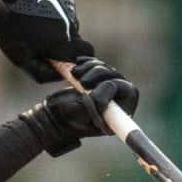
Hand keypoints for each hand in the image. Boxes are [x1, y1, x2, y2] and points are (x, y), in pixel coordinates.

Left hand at [0, 0, 94, 82]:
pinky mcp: (66, 2)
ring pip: (73, 31)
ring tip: (41, 32)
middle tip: (52, 51)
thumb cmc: (11, 30)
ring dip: (63, 36)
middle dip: (71, 52)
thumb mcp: (22, 59)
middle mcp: (70, 27)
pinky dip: (60, 22)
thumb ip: (43, 73)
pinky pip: (68, 18)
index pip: (85, 59)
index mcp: (61, 43)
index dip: (79, 65)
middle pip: (81, 46)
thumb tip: (60, 75)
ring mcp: (70, 12)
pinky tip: (43, 19)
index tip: (66, 66)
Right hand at [18, 58, 137, 156]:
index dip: (114, 86)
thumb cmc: (66, 118)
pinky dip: (88, 63)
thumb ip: (96, 102)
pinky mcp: (98, 81)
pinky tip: (77, 64)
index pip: (129, 92)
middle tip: (81, 81)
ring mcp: (109, 91)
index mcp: (118, 116)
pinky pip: (99, 65)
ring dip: (91, 68)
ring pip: (108, 69)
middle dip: (99, 74)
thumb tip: (110, 86)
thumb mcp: (80, 112)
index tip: (93, 88)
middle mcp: (118, 103)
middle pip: (118, 77)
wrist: (52, 114)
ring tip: (74, 74)